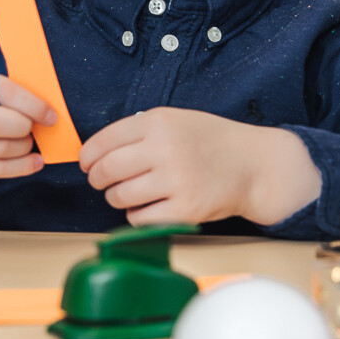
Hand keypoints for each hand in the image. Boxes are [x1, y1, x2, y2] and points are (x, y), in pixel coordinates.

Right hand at [0, 68, 54, 191]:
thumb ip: (4, 94)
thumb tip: (46, 108)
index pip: (3, 91)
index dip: (33, 105)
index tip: (50, 116)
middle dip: (24, 129)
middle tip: (33, 131)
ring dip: (23, 149)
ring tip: (27, 145)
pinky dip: (20, 168)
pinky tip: (32, 163)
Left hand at [79, 108, 321, 227]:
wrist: (254, 165)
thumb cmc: (211, 141)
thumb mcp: (176, 119)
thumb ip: (140, 130)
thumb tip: (97, 151)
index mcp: (159, 122)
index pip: (105, 140)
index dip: (88, 155)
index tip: (86, 163)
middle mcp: (166, 149)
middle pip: (107, 170)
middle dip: (97, 179)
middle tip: (100, 181)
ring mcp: (176, 180)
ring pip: (120, 196)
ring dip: (116, 198)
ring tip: (128, 193)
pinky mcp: (185, 209)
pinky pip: (139, 219)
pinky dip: (137, 215)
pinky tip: (147, 206)